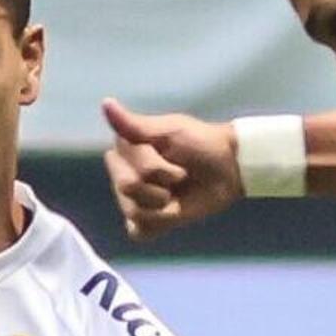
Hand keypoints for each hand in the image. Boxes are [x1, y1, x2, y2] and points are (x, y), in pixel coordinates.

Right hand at [100, 98, 246, 238]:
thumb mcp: (169, 130)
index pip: (120, 165)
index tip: (168, 154)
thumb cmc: (200, 142)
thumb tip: (106, 102)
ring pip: (134, 212)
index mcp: (125, 151)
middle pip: (126, 189)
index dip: (148, 164)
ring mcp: (135, 201)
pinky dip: (159, 224)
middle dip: (158, 184)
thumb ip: (135, 125)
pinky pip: (139, 232)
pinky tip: (173, 212)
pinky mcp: (149, 223)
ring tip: (179, 195)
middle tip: (180, 176)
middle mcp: (123, 176)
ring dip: (163, 205)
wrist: (229, 168)